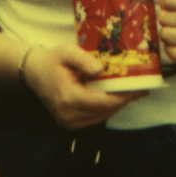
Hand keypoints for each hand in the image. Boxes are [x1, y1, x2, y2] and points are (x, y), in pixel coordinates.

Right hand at [24, 45, 144, 129]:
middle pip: (105, 111)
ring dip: (116, 105)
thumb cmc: (52, 60)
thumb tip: (102, 70)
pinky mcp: (69, 124)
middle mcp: (68, 114)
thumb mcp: (67, 52)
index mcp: (68, 98)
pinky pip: (95, 118)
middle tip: (140, 89)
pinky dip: (106, 108)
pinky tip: (113, 97)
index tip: (140, 89)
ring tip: (130, 92)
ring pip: (102, 117)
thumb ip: (85, 60)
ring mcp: (68, 122)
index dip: (124, 97)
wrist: (34, 72)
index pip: (103, 102)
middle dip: (124, 100)